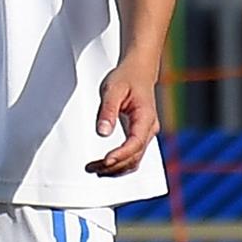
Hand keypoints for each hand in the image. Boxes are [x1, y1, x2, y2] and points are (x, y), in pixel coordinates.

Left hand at [88, 55, 163, 176]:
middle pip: (135, 156)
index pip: (136, 143)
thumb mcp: (112, 89)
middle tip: (92, 168)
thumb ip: (107, 111)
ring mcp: (146, 133)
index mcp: (145, 117)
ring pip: (135, 159)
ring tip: (94, 170)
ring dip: (116, 169)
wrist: (138, 71)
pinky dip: (120, 164)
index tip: (105, 161)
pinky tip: (105, 166)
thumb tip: (103, 133)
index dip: (121, 155)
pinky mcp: (139, 135)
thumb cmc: (127, 77)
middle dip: (114, 166)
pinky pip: (132, 155)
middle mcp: (149, 128)